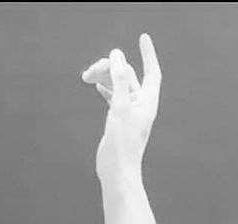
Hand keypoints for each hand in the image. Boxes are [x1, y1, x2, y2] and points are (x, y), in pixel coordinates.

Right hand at [82, 34, 161, 178]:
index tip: (143, 38)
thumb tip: (117, 55)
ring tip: (86, 77)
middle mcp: (141, 106)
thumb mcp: (120, 107)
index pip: (152, 71)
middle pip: (128, 76)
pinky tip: (96, 85)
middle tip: (91, 69)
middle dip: (110, 67)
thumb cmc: (122, 144)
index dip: (148, 54)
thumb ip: (119, 80)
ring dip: (103, 77)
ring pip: (118, 86)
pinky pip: (113, 97)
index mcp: (147, 103)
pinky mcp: (119, 121)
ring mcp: (130, 114)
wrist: (117, 172)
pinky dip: (105, 88)